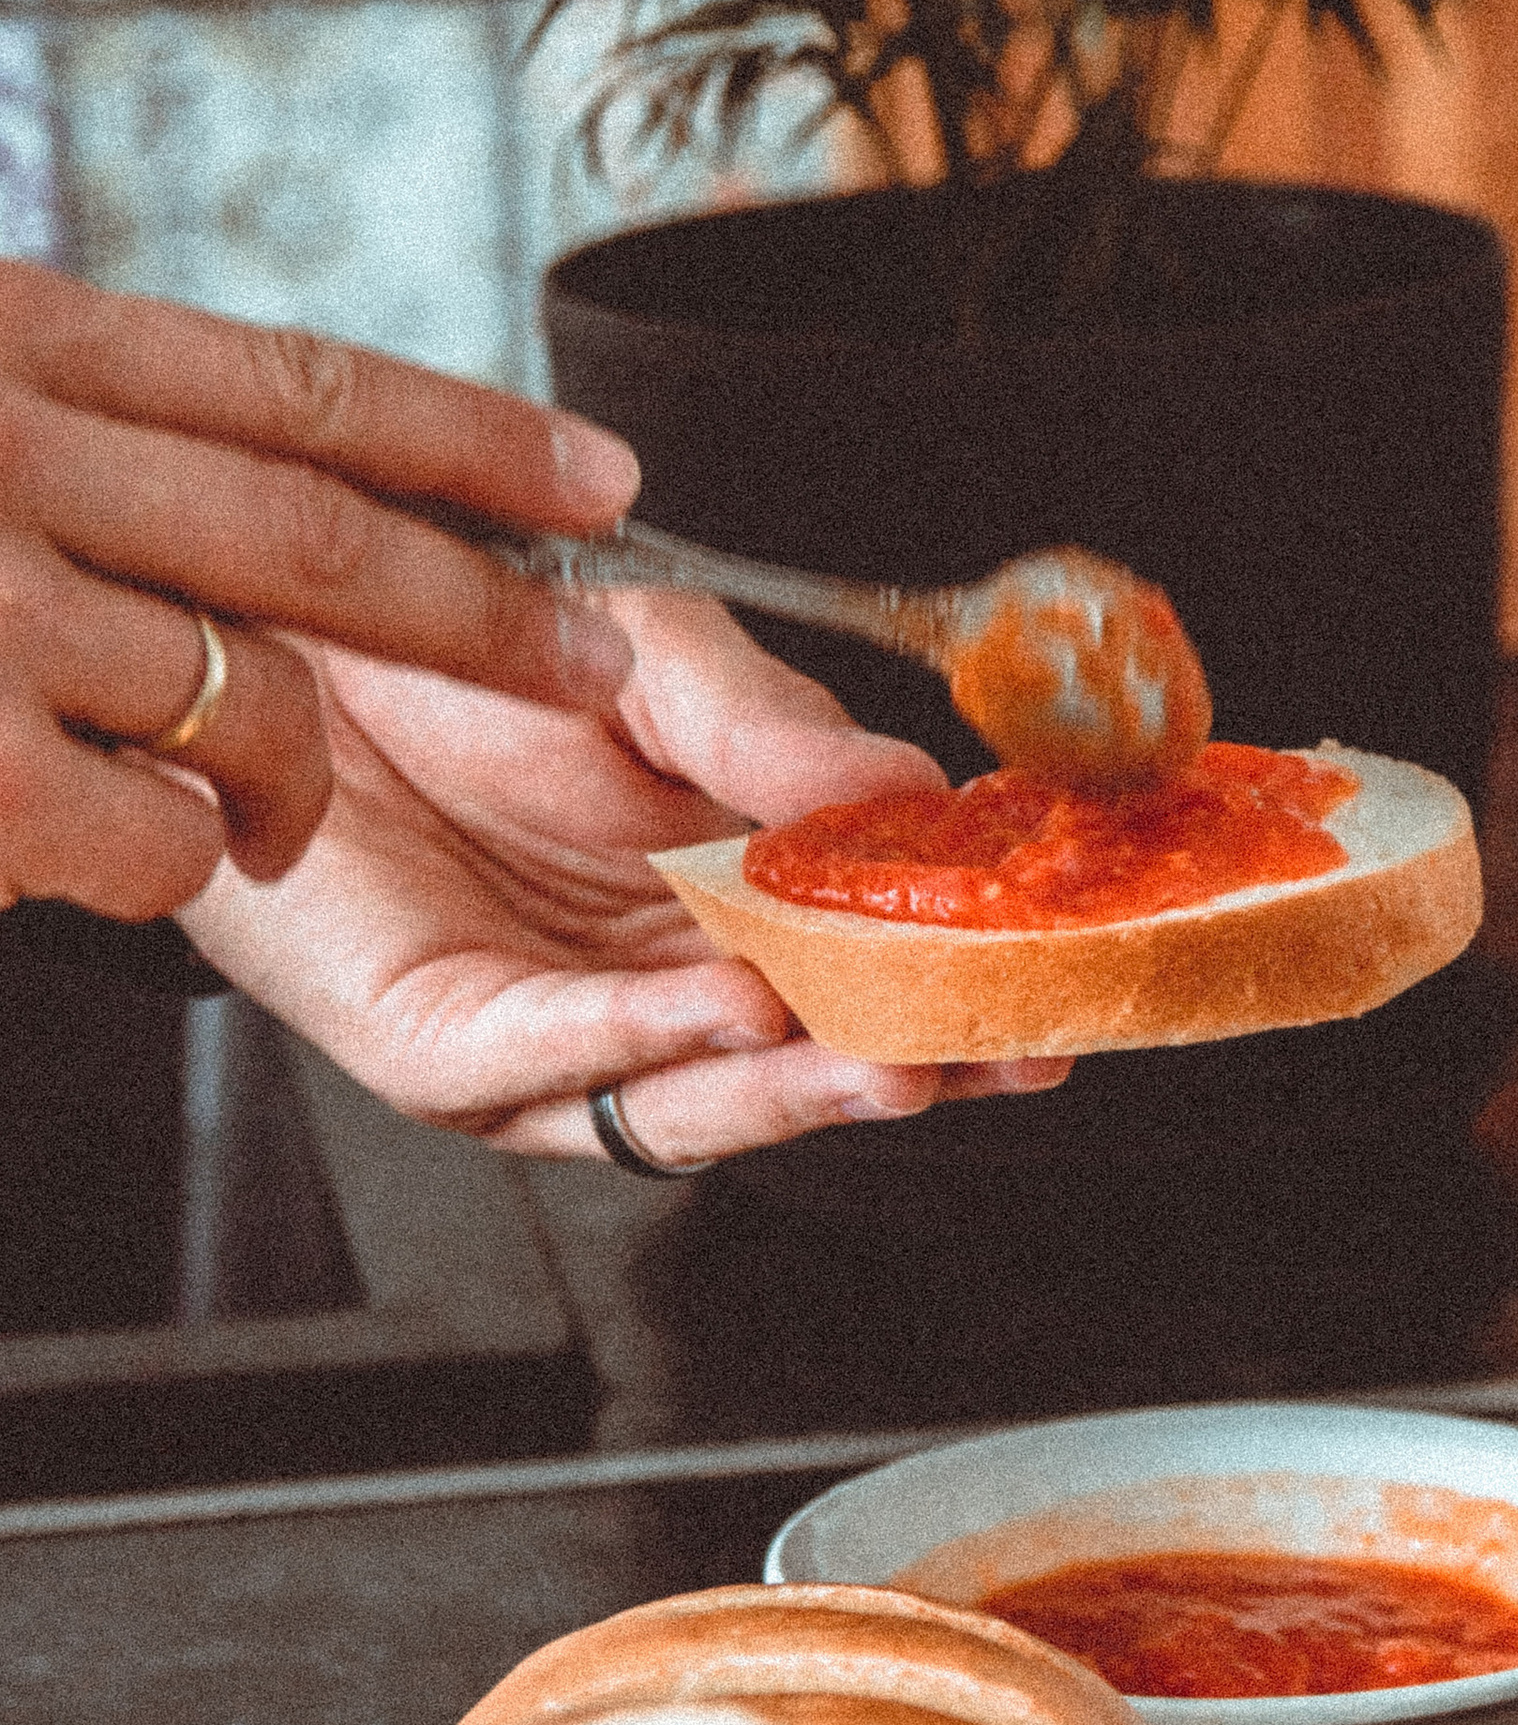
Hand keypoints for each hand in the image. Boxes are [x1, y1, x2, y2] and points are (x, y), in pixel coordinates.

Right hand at [0, 261, 642, 921]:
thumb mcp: (2, 430)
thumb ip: (168, 437)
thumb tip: (341, 455)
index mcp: (23, 350)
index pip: (291, 385)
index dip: (463, 436)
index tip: (607, 480)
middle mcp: (4, 457)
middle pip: (313, 538)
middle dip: (478, 621)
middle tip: (590, 672)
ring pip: (252, 704)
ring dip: (291, 770)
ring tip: (281, 813)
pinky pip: (167, 842)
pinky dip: (186, 853)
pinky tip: (145, 839)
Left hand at [182, 585, 1071, 1158]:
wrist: (259, 627)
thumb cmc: (452, 652)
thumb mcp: (656, 660)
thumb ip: (771, 732)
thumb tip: (920, 795)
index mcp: (716, 915)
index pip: (858, 982)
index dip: (955, 995)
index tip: (1050, 992)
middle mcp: (641, 997)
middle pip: (794, 1065)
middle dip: (905, 1068)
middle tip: (1001, 1056)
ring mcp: (545, 1040)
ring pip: (686, 1096)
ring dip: (791, 1084)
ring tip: (889, 1060)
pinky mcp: (437, 1050)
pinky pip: (553, 1062)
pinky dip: (643, 1042)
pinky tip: (725, 1009)